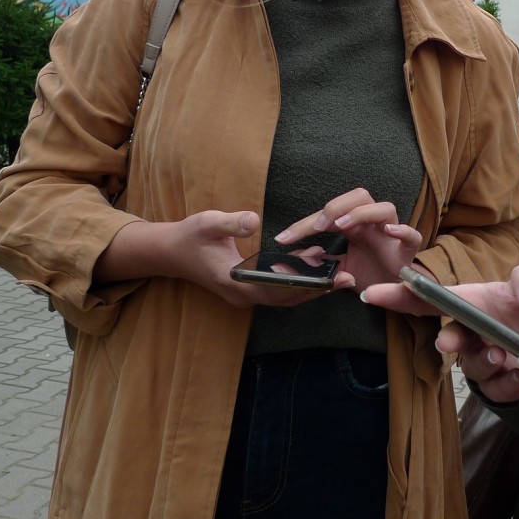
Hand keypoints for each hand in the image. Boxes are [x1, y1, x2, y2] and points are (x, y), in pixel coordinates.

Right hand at [98, 210, 326, 307]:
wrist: (170, 252)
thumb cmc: (189, 236)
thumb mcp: (207, 222)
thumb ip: (230, 222)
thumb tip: (253, 220)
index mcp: (235, 282)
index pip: (276, 291)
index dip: (304, 287)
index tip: (330, 281)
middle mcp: (243, 295)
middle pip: (287, 298)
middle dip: (317, 290)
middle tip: (348, 279)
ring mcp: (245, 294)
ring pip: (284, 297)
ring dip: (310, 287)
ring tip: (340, 274)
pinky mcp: (248, 289)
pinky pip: (278, 290)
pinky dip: (297, 282)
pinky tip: (316, 264)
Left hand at [276, 188, 421, 290]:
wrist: (395, 293)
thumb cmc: (370, 274)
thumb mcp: (339, 268)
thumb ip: (321, 262)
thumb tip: (294, 260)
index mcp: (355, 225)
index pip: (330, 214)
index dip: (305, 224)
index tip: (284, 237)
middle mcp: (373, 223)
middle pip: (358, 197)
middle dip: (335, 207)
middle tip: (317, 227)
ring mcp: (392, 233)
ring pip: (383, 208)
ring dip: (360, 214)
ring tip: (341, 226)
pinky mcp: (407, 250)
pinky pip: (411, 235)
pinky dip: (402, 231)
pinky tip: (389, 232)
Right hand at [361, 264, 518, 403]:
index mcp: (469, 305)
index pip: (428, 300)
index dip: (399, 297)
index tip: (372, 293)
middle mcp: (469, 333)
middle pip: (446, 338)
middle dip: (447, 340)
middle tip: (448, 341)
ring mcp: (480, 360)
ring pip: (471, 367)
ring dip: (485, 362)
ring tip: (504, 355)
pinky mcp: (497, 385)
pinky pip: (495, 389)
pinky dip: (509, 382)